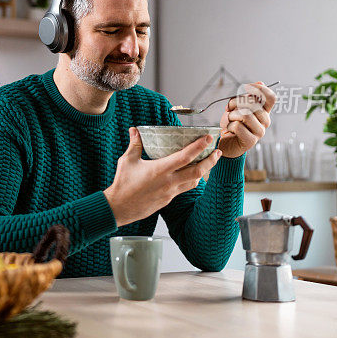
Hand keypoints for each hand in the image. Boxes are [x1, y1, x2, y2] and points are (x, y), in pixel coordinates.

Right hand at [103, 127, 221, 226]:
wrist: (119, 207)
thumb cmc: (123, 184)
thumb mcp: (127, 161)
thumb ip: (135, 144)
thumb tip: (135, 130)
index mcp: (160, 170)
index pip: (185, 157)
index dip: (199, 146)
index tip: (208, 138)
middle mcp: (168, 182)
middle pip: (197, 172)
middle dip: (210, 161)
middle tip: (217, 152)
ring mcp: (170, 192)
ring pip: (193, 182)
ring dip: (203, 172)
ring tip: (208, 162)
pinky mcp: (168, 199)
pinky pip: (184, 188)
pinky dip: (191, 180)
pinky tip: (191, 175)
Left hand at [217, 81, 274, 157]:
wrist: (227, 143)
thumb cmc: (233, 123)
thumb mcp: (238, 107)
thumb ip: (247, 96)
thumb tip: (260, 83)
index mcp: (264, 111)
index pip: (270, 97)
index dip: (259, 89)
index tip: (245, 88)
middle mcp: (265, 121)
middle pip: (253, 103)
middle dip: (235, 102)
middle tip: (229, 107)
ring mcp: (260, 132)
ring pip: (245, 115)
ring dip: (232, 115)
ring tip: (229, 119)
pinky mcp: (251, 141)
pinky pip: (238, 126)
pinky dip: (229, 125)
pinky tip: (229, 129)